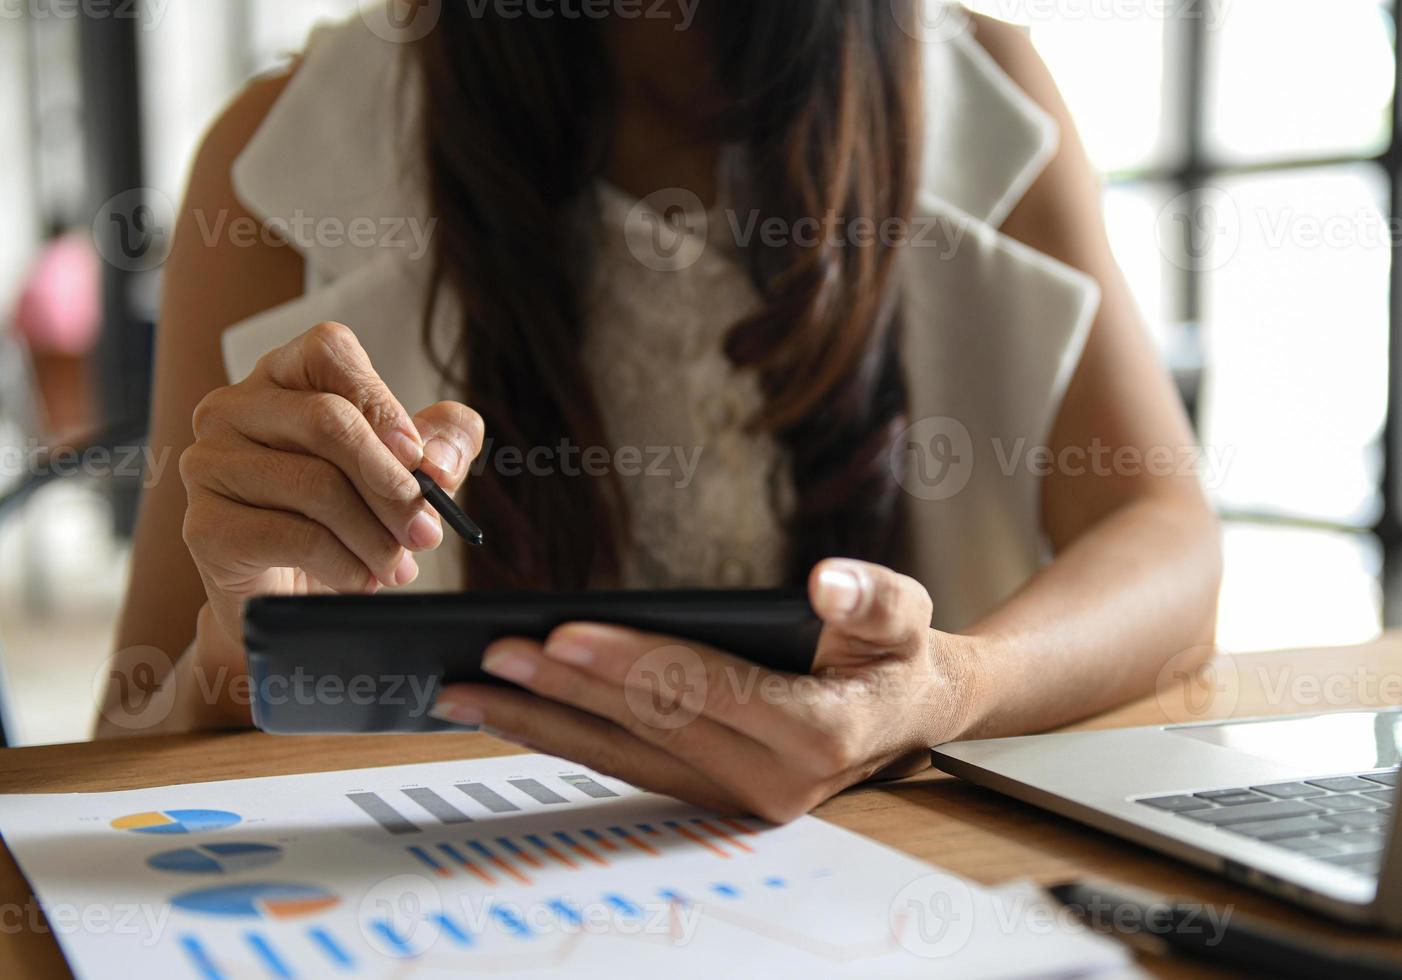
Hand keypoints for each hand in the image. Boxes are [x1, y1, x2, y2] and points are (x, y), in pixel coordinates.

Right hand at [180, 321, 482, 681]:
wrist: (289, 592)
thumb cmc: (347, 517)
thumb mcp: (409, 472)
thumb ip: (444, 442)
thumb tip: (440, 457)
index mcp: (283, 375)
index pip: (328, 350)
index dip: (381, 402)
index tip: (419, 458)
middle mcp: (233, 408)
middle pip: (328, 421)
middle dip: (392, 485)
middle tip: (427, 531)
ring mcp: (209, 464)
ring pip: (315, 485)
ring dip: (376, 536)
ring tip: (399, 565)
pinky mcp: (204, 525)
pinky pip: (294, 538)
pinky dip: (345, 565)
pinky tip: (363, 580)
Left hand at [431, 559, 985, 822]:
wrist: (910, 712)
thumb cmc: (897, 654)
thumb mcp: (903, 613)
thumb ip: (873, 599)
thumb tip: (827, 582)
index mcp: (817, 732)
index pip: (702, 688)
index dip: (628, 661)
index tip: (560, 634)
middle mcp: (772, 781)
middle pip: (647, 724)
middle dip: (563, 688)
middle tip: (489, 654)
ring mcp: (737, 798)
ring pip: (623, 755)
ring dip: (543, 723)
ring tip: (468, 694)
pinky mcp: (711, 796)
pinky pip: (626, 766)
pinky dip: (566, 739)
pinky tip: (514, 716)